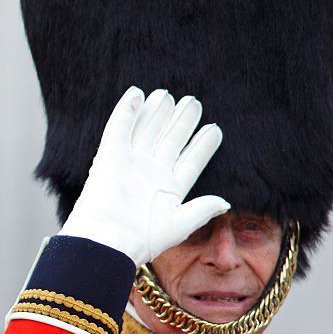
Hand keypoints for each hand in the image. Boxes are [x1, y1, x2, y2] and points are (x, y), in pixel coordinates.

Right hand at [58, 87, 229, 265]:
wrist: (108, 239)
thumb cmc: (142, 237)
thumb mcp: (180, 224)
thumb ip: (202, 209)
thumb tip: (225, 202)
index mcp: (167, 190)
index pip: (190, 161)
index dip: (202, 146)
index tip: (214, 128)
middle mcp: (149, 174)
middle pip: (169, 141)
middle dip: (182, 122)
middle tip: (193, 102)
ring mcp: (130, 163)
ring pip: (146, 130)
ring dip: (157, 112)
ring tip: (169, 95)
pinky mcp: (110, 155)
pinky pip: (119, 127)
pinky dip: (126, 110)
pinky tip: (137, 94)